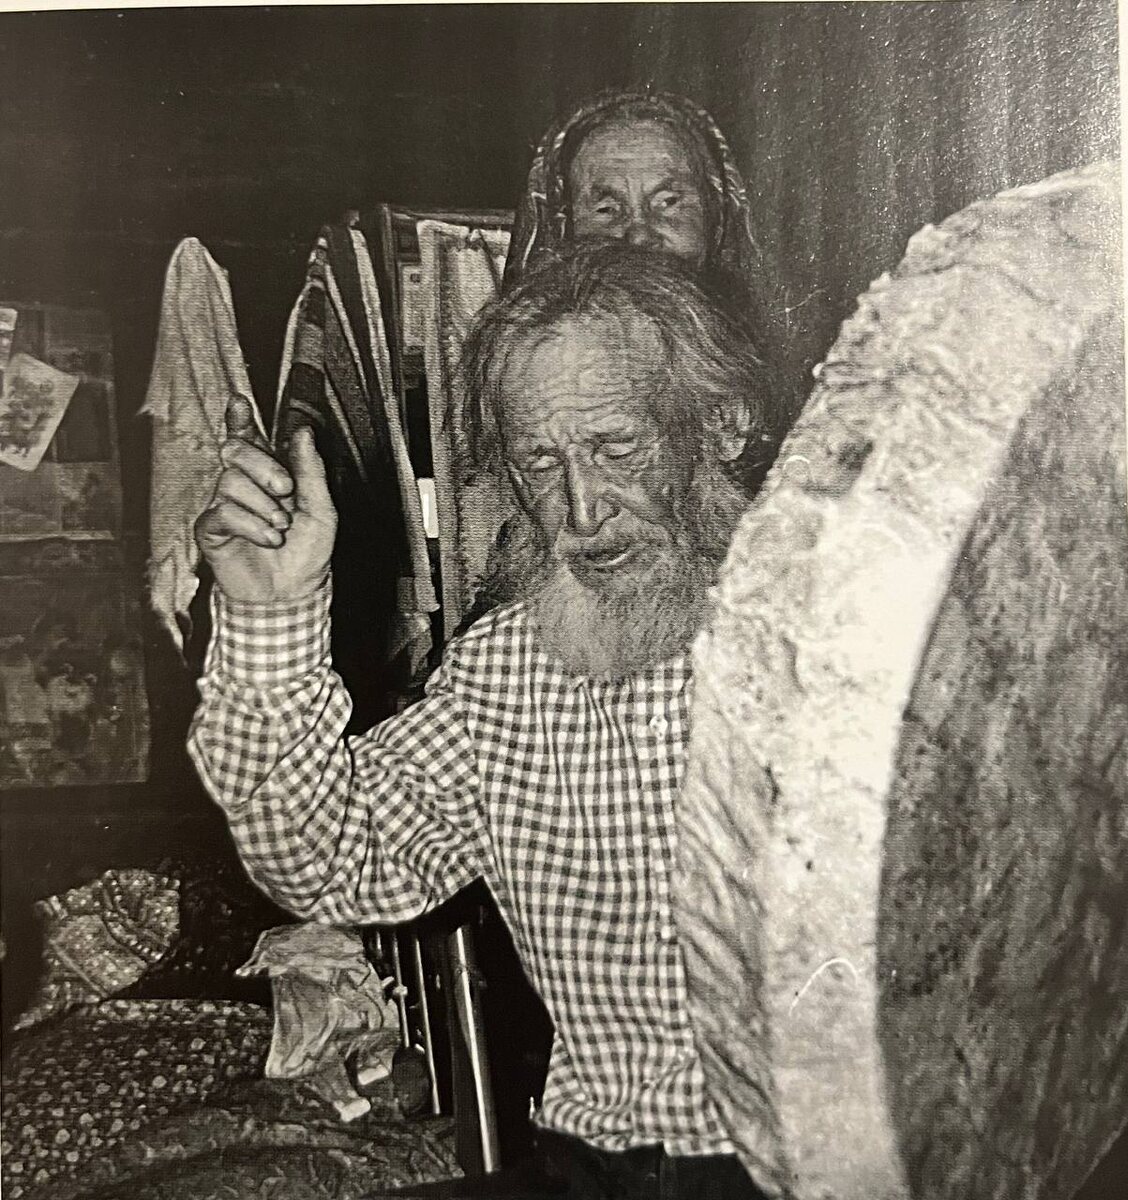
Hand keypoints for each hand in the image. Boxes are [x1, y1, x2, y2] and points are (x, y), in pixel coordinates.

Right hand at [195, 396, 336, 603]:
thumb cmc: (307, 554)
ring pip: (231, 481)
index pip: (249, 438)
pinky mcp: (212, 530)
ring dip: (263, 505)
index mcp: (270, 476)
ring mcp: (226, 506)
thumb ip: (311, 470)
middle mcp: (245, 486)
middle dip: (263, 465)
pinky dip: (251, 525)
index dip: (240, 418)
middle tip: (286, 489)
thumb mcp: (321, 510)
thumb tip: (303, 433)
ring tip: (281, 527)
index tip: (240, 403)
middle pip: (235, 450)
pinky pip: (222, 512)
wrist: (294, 594)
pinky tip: (269, 539)